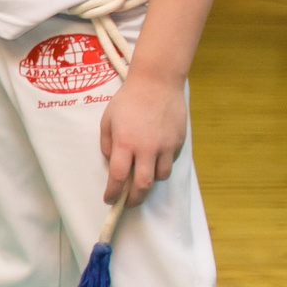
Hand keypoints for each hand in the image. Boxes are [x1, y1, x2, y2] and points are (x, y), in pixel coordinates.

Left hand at [100, 69, 187, 207]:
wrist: (157, 83)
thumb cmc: (128, 100)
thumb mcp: (108, 120)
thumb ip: (108, 144)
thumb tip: (113, 163)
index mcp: (125, 143)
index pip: (118, 177)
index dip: (113, 193)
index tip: (109, 200)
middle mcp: (147, 148)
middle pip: (143, 186)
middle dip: (134, 199)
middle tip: (127, 202)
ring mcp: (165, 146)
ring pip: (160, 177)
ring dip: (150, 182)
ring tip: (142, 178)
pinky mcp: (178, 142)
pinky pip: (170, 162)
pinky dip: (161, 166)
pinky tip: (155, 160)